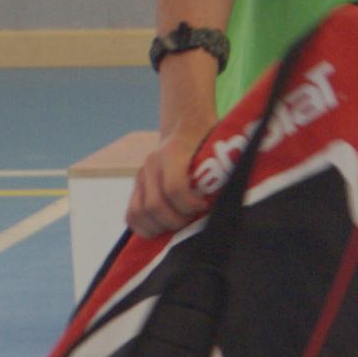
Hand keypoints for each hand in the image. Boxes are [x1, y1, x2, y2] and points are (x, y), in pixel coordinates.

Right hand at [125, 119, 222, 237]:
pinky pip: (131, 213)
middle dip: (176, 220)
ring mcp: (141, 174)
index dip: (190, 205)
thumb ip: (218, 169)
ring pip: (140, 212)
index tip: (204, 206)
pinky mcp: (137, 185)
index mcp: (173, 151)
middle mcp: (152, 163)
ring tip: (177, 226)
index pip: (174, 188)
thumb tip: (226, 199)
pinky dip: (143, 227)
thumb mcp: (216, 149)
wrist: (186, 126)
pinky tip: (160, 230)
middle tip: (191, 220)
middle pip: (155, 205)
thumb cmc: (208, 141)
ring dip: (160, 227)